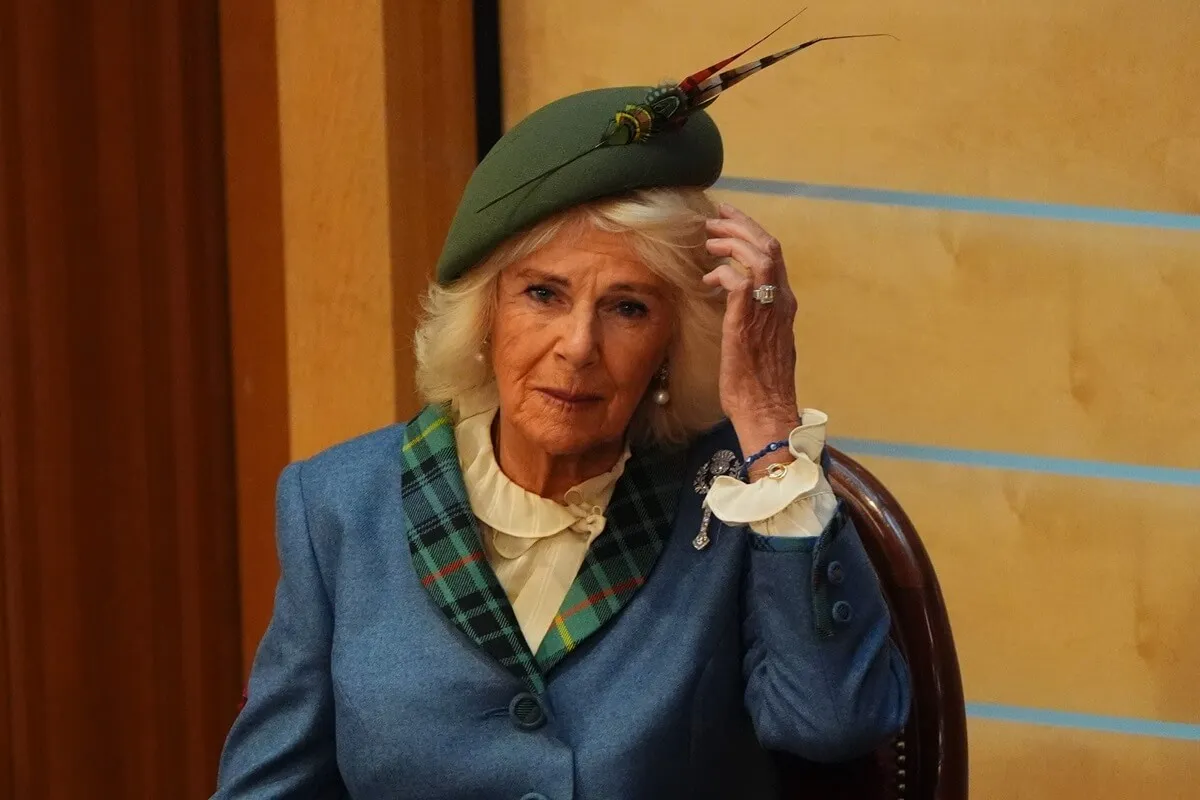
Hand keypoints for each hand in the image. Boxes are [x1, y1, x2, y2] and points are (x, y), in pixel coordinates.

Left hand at [702, 203, 799, 457]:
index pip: (773, 255)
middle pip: (769, 246)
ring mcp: (767, 310)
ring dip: (732, 241)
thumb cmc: (759, 384)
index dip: (752, 233)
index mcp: (784, 305)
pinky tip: (708, 277)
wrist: (766, 410)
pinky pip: (738, 281)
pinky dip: (723, 272)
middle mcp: (781, 302)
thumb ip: (754, 316)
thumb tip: (734, 299)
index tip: (730, 222)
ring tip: (710, 239)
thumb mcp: (761, 342)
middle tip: (717, 217)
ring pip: (759, 255)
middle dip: (742, 225)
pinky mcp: (747, 321)